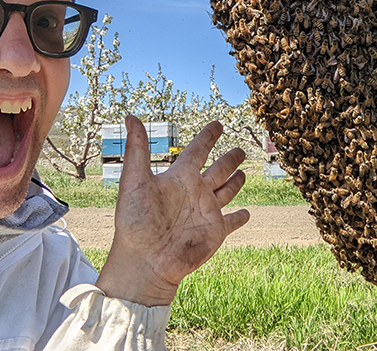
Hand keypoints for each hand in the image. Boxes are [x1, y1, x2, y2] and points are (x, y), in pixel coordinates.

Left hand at [95, 116, 249, 305]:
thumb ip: (137, 148)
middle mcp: (195, 191)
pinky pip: (231, 222)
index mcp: (179, 177)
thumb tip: (129, 115)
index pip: (198, 151)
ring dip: (236, 183)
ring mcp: (206, 212)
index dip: (208, 137)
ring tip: (243, 174)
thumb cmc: (136, 220)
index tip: (217, 124)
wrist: (144, 260)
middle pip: (218, 170)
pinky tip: (247, 214)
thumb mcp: (135, 180)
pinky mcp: (215, 232)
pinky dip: (240, 218)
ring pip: (226, 192)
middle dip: (229, 159)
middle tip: (240, 149)